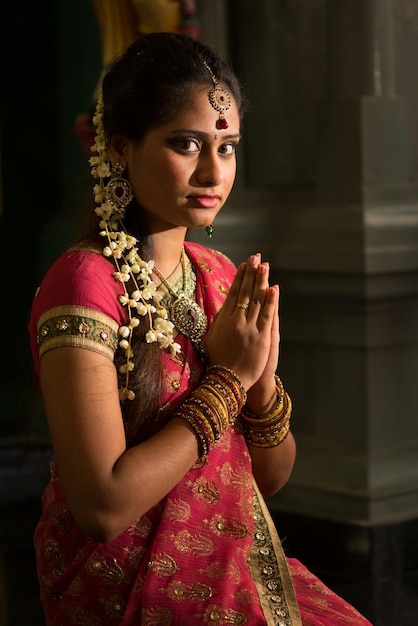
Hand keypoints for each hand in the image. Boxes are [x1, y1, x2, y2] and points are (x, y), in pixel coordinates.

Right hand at [204, 253, 278, 389]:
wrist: (228, 379)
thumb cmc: (218, 359)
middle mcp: (236, 321)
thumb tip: (226, 303)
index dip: (240, 278)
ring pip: (257, 301)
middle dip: (251, 274)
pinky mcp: (261, 338)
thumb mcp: (213, 336)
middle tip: (256, 257)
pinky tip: (273, 288)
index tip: (245, 264)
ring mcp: (249, 329)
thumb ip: (219, 319)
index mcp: (224, 320)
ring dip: (261, 282)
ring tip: (265, 266)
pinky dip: (271, 302)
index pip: (233, 293)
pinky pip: (267, 316)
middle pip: (246, 293)